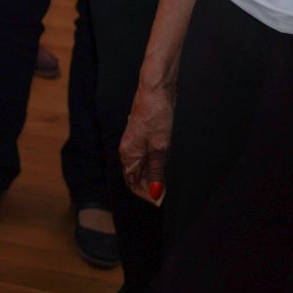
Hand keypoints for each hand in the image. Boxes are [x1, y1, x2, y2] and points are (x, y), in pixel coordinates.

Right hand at [120, 80, 173, 203]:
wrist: (155, 91)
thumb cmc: (156, 116)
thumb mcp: (160, 147)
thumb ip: (156, 170)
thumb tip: (154, 191)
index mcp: (128, 153)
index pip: (132, 182)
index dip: (145, 193)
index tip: (160, 201)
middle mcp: (127, 149)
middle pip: (133, 176)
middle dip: (147, 187)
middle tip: (165, 194)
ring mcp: (133, 142)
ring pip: (138, 167)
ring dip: (150, 178)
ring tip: (165, 184)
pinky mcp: (140, 136)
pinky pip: (143, 158)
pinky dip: (151, 167)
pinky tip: (162, 168)